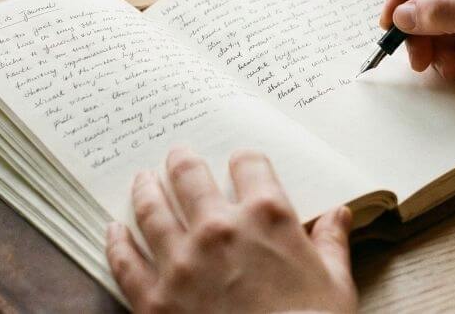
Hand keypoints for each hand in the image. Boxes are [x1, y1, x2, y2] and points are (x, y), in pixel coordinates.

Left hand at [106, 147, 356, 313]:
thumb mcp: (335, 284)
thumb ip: (331, 243)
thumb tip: (340, 214)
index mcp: (267, 216)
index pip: (250, 164)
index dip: (245, 161)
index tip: (240, 163)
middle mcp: (220, 229)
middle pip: (190, 176)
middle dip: (182, 162)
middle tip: (176, 156)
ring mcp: (182, 262)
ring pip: (152, 209)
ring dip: (145, 189)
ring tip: (142, 179)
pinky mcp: (155, 300)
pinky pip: (126, 262)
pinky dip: (117, 242)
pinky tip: (114, 230)